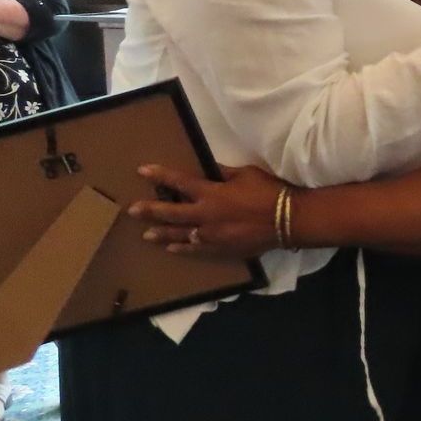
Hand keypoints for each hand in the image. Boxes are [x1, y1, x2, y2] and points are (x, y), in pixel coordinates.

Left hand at [128, 163, 285, 256]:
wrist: (288, 220)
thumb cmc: (268, 192)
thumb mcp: (245, 174)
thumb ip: (223, 173)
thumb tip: (208, 170)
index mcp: (211, 194)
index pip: (179, 182)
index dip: (160, 175)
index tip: (142, 171)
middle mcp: (206, 217)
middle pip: (171, 213)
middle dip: (150, 210)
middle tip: (133, 210)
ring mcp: (212, 236)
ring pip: (180, 235)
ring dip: (162, 234)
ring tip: (146, 234)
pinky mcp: (222, 250)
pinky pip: (197, 251)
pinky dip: (183, 249)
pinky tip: (172, 248)